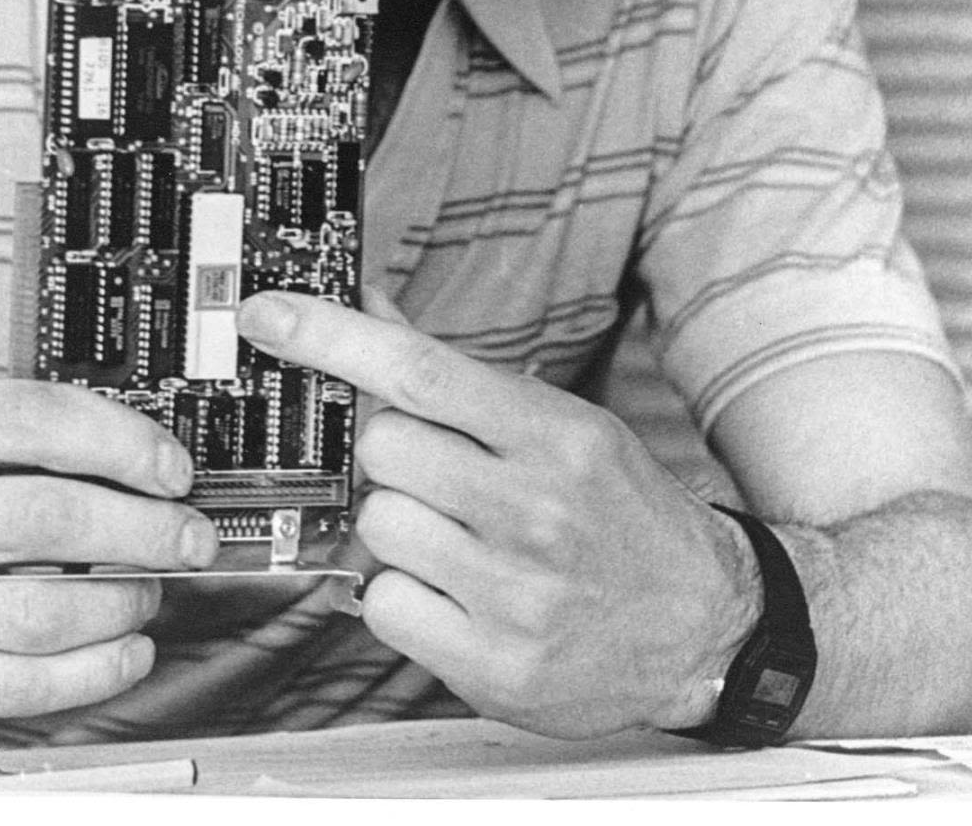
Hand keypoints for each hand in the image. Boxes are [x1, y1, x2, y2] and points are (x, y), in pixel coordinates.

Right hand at [0, 378, 218, 760]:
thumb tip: (128, 452)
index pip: (30, 419)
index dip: (119, 440)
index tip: (170, 467)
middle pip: (48, 518)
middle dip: (143, 528)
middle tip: (187, 535)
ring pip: (41, 609)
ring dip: (121, 603)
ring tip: (147, 593)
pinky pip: (15, 683)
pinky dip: (90, 672)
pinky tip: (123, 653)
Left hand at [238, 289, 757, 738]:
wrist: (705, 621)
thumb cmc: (620, 511)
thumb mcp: (564, 422)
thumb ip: (458, 374)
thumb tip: (368, 306)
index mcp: (554, 433)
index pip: (417, 369)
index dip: (328, 335)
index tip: (266, 314)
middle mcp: (535, 508)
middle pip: (383, 450)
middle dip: (393, 456)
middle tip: (441, 474)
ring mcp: (515, 593)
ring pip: (379, 527)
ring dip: (401, 527)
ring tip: (460, 539)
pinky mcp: (494, 665)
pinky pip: (383, 606)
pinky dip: (403, 597)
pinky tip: (455, 592)